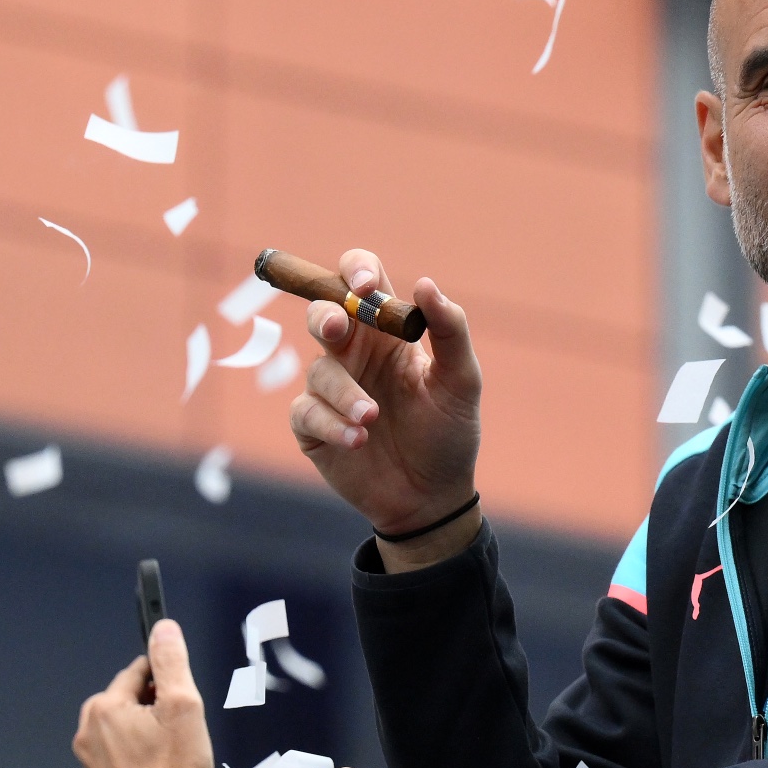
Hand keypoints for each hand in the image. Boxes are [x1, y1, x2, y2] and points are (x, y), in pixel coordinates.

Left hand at [74, 620, 213, 767]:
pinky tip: (160, 766)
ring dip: (146, 729)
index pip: (138, 670)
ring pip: (123, 726)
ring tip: (171, 749)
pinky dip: (138, 753)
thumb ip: (171, 662)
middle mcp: (88, 732)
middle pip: (128, 698)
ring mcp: (90, 760)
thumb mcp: (183, 705)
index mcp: (105, 709)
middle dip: (154, 704)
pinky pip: (119, 752)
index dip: (165, 678)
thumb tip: (163, 629)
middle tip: (179, 724)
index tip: (180, 690)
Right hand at [289, 249, 482, 535]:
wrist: (433, 496)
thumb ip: (451, 331)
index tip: (365, 286)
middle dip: (325, 315)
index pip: (363, 283)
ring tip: (372, 418)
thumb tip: (425, 284)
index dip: (356, 271)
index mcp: (389, 334)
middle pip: (323, 312)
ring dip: (344, 392)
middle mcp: (356, 354)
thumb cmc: (449, 432)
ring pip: (318, 370)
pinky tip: (358, 440)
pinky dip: (332, 423)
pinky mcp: (313, 426)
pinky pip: (306, 411)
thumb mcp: (461, 381)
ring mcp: (331, 390)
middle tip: (337, 328)